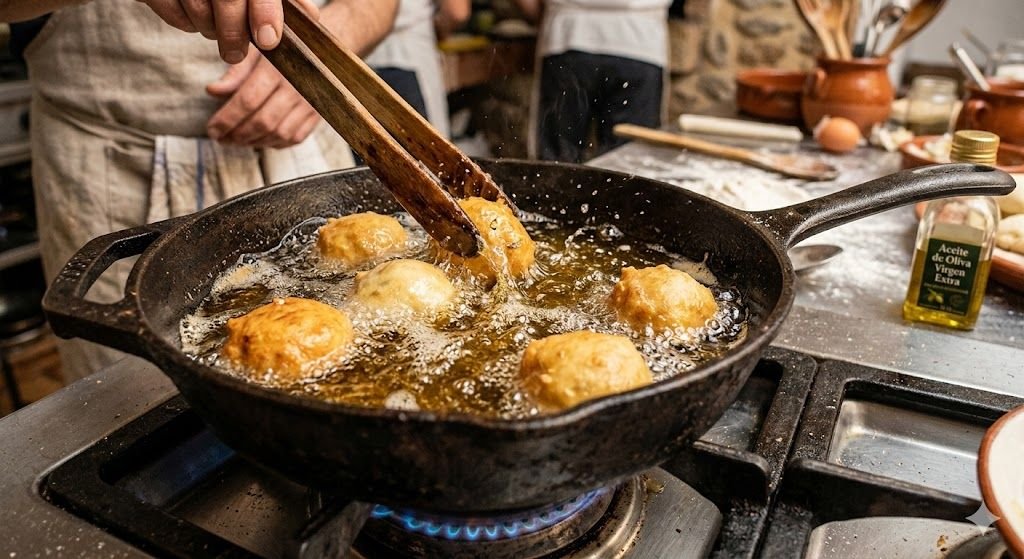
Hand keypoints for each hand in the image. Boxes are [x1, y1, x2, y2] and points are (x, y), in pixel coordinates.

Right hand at [137, 0, 318, 62]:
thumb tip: (311, 18)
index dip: (266, 13)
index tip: (269, 41)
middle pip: (228, 0)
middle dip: (234, 34)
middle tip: (235, 54)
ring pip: (199, 10)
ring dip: (208, 28)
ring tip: (214, 25)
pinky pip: (173, 13)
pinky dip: (183, 22)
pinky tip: (191, 14)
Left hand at [206, 49, 320, 147]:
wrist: (322, 46)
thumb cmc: (283, 47)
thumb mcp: (257, 50)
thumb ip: (236, 72)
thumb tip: (212, 91)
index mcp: (278, 68)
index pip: (248, 101)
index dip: (227, 119)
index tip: (212, 129)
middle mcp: (297, 87)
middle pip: (263, 122)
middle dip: (238, 135)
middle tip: (221, 138)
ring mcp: (311, 103)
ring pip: (280, 134)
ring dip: (255, 142)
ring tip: (237, 140)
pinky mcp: (319, 114)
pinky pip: (296, 137)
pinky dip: (276, 144)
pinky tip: (260, 140)